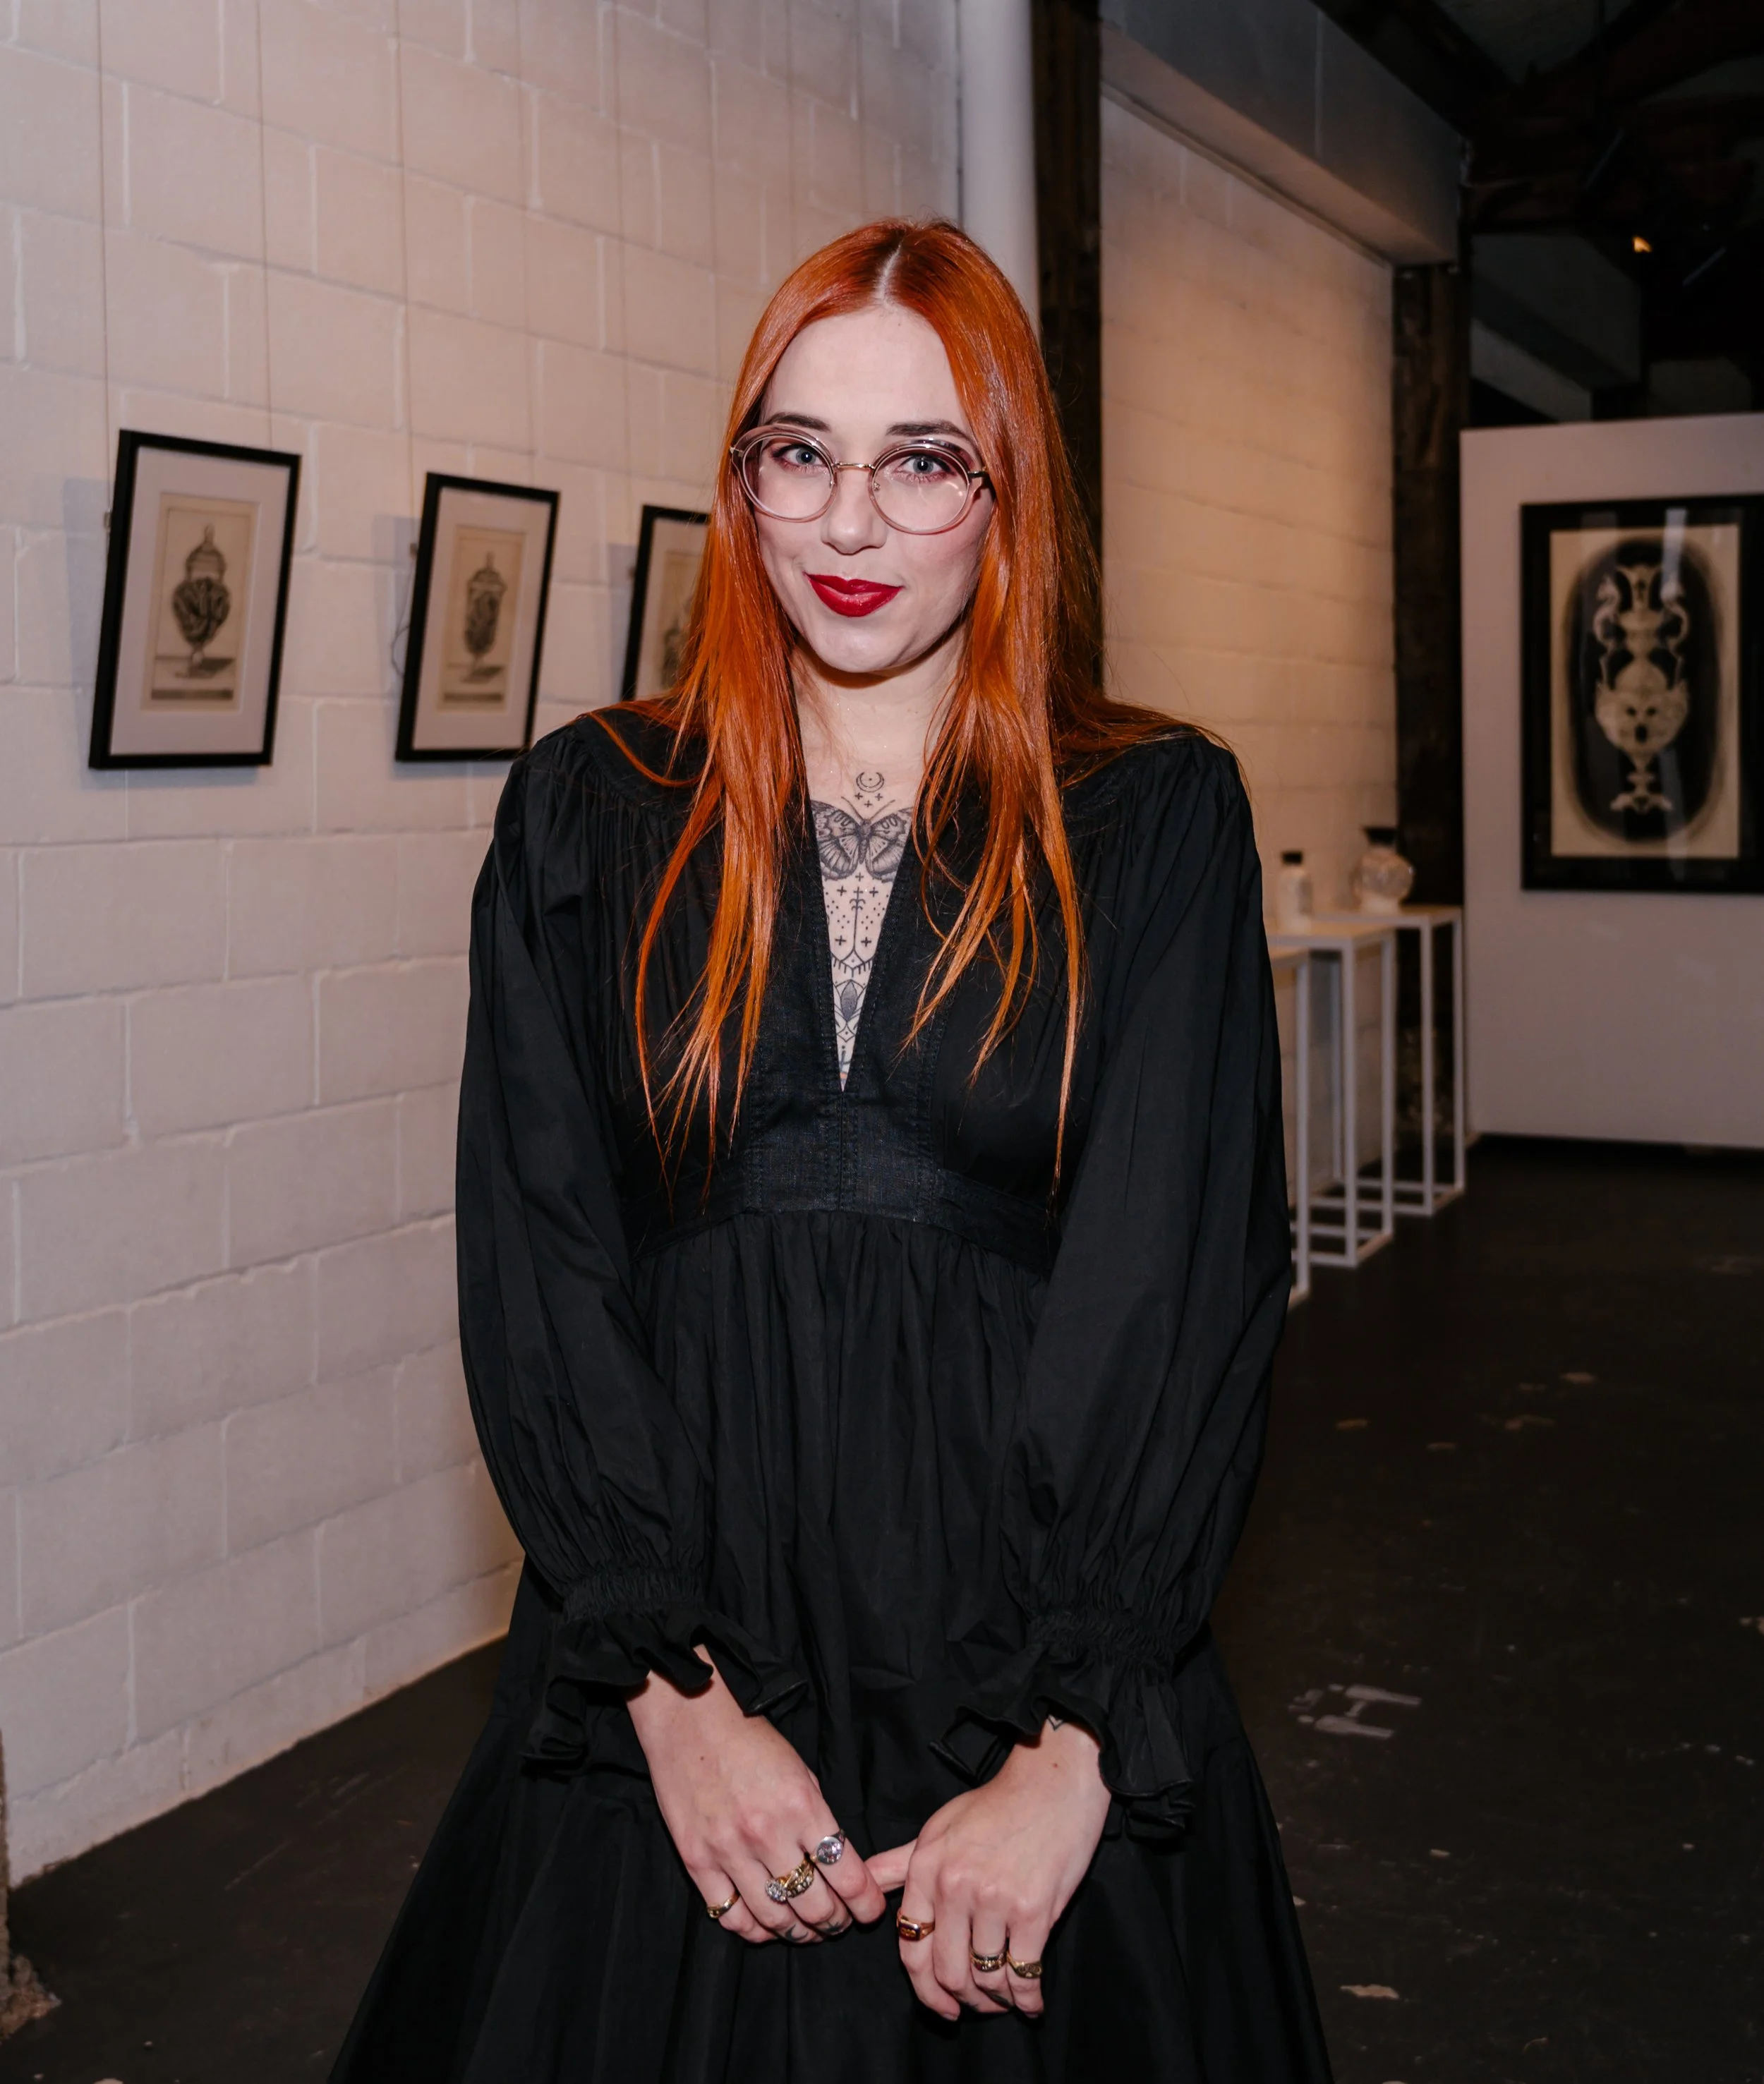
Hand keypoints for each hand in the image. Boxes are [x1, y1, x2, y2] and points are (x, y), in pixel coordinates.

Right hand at [627, 1651, 887, 1944]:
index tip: (870, 1911)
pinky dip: (753, 1929)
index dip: (865, 1904)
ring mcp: (729, 1850)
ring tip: (806, 1929)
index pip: (847, 1876)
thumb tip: (837, 1864)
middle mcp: (768, 1833)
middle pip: (814, 1906)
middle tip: (839, 1921)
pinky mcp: (697, 1860)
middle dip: (835, 1922)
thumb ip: (818, 1818)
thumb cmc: (750, 1740)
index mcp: (802, 1806)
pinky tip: (765, 1924)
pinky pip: (729, 1915)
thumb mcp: (800, 1770)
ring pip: (774, 1918)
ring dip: (797, 1932)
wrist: (691, 1719)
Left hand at [869, 1720, 1109, 2017]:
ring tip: (1007, 1999)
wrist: (1051, 1784)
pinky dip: (1028, 1998)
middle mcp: (953, 1887)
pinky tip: (1031, 2002)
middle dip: (963, 2000)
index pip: (912, 1949)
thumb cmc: (996, 1806)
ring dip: (997, 2000)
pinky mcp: (1032, 1911)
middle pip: (948, 1973)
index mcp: (926, 1869)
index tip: (942, 2006)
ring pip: (986, 1978)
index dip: (925, 1990)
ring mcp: (993, 1900)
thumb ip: (900, 1863)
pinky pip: (1023, 1973)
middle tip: (979, 2005)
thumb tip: (863, 1883)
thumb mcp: (938, 1827)